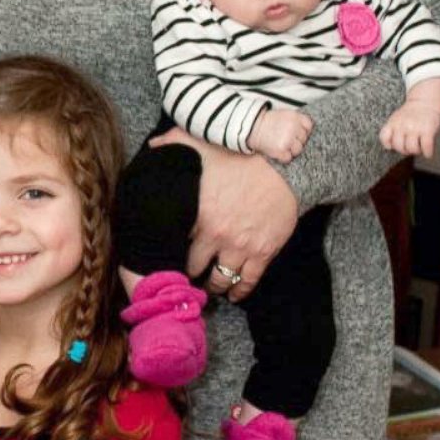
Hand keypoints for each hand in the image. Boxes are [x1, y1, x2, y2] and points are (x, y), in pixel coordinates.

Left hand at [150, 127, 297, 302]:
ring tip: (207, 287)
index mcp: (199, 213)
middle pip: (194, 267)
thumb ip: (173, 143)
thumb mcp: (203, 145)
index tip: (163, 252)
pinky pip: (249, 280)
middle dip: (188, 272)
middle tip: (183, 275)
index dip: (167, 248)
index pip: (174, 241)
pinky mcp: (264, 252)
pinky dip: (240, 291)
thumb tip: (152, 145)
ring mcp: (241, 246)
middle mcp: (217, 235)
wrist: (286, 167)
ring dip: (213, 285)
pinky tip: (234, 295)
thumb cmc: (242, 156)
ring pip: (221, 278)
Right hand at [247, 108, 312, 162]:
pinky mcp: (281, 150)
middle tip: (284, 138)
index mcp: (295, 117)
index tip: (295, 132)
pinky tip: (276, 150)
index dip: (302, 130)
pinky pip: (288, 158)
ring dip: (290, 150)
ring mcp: (288, 139)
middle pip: (304, 139)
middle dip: (296, 141)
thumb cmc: (267, 122)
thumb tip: (305, 132)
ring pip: (298, 150)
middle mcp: (293, 127)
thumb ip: (296, 121)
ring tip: (280, 145)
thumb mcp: (283, 115)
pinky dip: (282, 157)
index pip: (308, 126)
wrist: (250, 127)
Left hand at [380, 78, 439, 158]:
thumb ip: (391, 130)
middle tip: (409, 149)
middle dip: (404, 151)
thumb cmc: (410, 113)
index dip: (388, 145)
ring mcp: (415, 128)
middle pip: (399, 146)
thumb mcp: (395, 118)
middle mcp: (402, 126)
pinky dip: (427, 153)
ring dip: (416, 152)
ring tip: (419, 149)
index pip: (384, 138)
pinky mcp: (427, 130)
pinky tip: (427, 152)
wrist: (425, 102)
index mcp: (392, 123)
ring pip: (412, 148)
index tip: (393, 147)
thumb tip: (389, 147)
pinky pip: (426, 147)